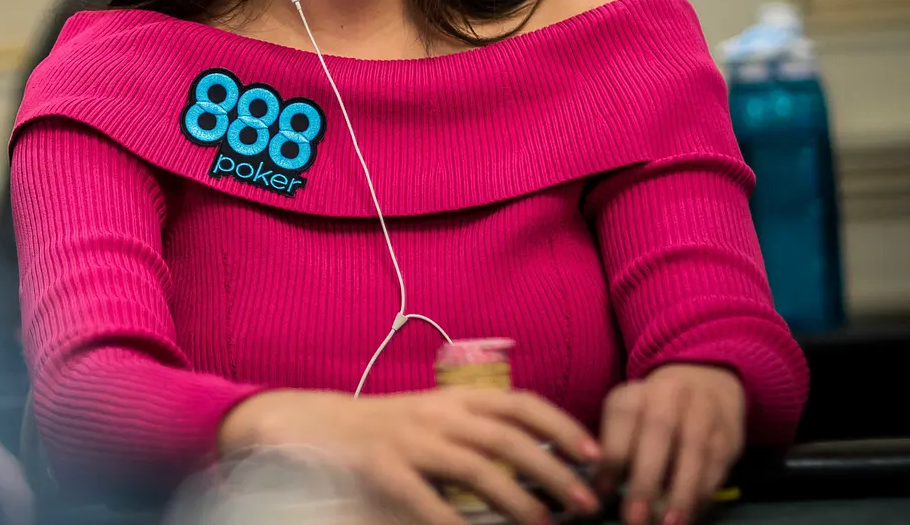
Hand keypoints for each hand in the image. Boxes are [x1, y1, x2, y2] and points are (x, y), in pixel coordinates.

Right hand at [219, 387, 601, 524]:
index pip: (520, 403)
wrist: (316, 426)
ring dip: (518, 499)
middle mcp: (437, 414)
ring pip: (477, 468)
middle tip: (585, 503)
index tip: (594, 454)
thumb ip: (478, 430)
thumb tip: (540, 460)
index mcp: (454, 398)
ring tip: (544, 524)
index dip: (561, 426)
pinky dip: (455, 524)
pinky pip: (428, 502)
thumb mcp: (435, 417)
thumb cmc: (386, 429)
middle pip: (508, 438)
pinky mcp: (384, 470)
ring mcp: (409, 440)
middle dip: (553, 471)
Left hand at [596, 364, 744, 524]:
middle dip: (646, 479)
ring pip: (694, 451)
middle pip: (658, 432)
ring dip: (681, 493)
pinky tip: (690, 514)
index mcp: (636, 391)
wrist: (706, 379)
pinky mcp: (729, 435)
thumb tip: (596, 491)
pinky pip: (717, 466)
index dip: (612, 456)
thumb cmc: (653, 409)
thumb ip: (613, 448)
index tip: (601, 492)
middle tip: (634, 517)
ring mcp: (704, 412)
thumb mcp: (626, 414)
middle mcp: (671, 395)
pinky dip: (703, 494)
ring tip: (667, 524)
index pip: (622, 418)